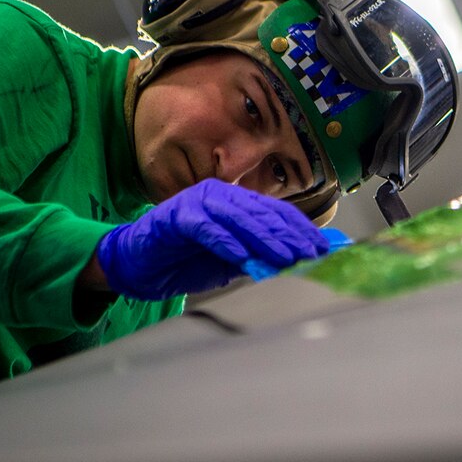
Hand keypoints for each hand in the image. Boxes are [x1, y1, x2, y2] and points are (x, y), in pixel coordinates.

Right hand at [96, 178, 328, 299]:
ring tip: (285, 258)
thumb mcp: (232, 261)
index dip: (301, 230)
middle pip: (262, 213)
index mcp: (236, 202)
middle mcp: (220, 195)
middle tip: (310, 255)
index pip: (276, 212)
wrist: (139, 266)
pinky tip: (243, 257)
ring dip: (264, 240)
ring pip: (239, 218)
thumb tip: (300, 261)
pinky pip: (207, 228)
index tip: (323, 250)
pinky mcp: (177, 216)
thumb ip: (262, 257)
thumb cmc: (186, 261)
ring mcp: (197, 201)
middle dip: (289, 236)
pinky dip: (226, 243)